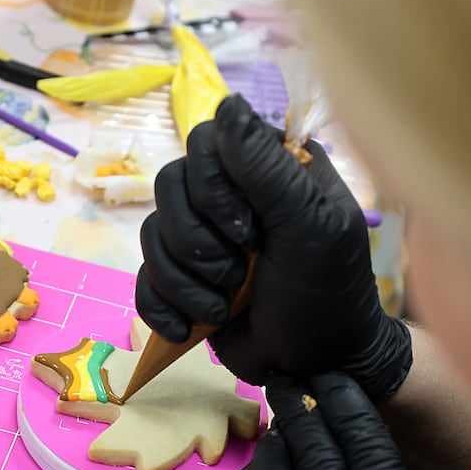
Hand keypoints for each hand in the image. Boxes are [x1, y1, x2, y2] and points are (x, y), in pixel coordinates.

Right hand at [137, 94, 410, 399]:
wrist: (318, 366)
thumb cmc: (328, 291)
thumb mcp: (310, 225)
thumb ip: (267, 167)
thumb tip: (227, 103)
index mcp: (268, 168)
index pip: (206, 141)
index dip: (212, 188)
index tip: (250, 232)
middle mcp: (231, 195)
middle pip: (169, 185)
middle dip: (197, 242)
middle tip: (238, 274)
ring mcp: (205, 238)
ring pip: (152, 234)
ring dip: (184, 281)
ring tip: (223, 308)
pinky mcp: (185, 280)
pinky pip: (143, 278)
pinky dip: (161, 308)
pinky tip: (191, 328)